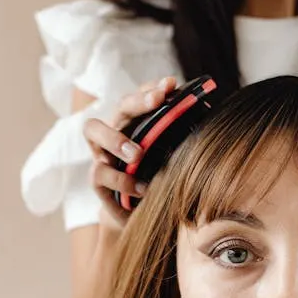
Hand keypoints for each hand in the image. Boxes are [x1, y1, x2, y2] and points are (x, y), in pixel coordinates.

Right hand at [84, 76, 177, 227]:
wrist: (140, 213)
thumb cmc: (159, 178)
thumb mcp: (172, 157)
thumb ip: (182, 136)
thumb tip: (204, 112)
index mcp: (137, 123)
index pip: (142, 96)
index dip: (152, 88)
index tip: (171, 84)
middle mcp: (117, 131)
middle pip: (120, 106)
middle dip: (138, 101)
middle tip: (157, 100)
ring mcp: (103, 152)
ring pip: (93, 129)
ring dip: (116, 138)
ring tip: (137, 154)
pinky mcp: (98, 180)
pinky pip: (100, 173)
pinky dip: (122, 180)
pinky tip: (143, 188)